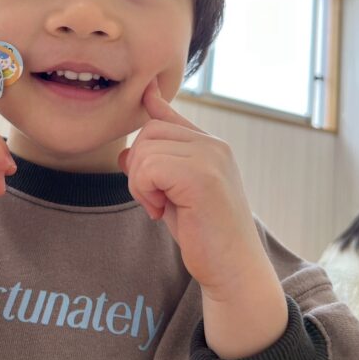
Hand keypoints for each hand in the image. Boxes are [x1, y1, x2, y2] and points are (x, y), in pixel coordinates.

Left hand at [118, 77, 274, 300]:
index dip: (153, 103)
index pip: (171, 116)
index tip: (146, 89)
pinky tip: (162, 212)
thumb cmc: (202, 232)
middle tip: (156, 200)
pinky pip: (148, 168)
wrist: (233, 270)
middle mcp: (214, 145)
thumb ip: (157, 167)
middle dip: (140, 167)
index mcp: (210, 146)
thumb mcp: (175, 193)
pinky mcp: (201, 175)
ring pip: (146, 150)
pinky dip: (144, 192)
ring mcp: (210, 157)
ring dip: (141, 184)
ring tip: (162, 207)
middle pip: (149, 131)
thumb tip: (125, 152)